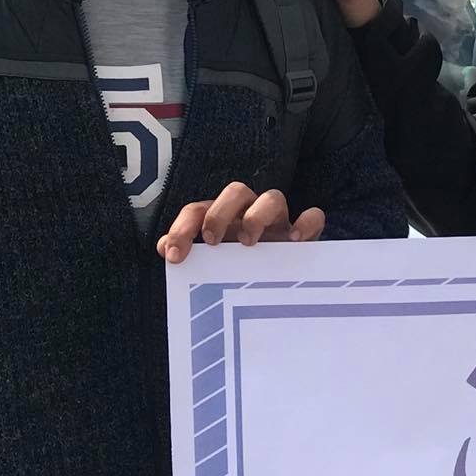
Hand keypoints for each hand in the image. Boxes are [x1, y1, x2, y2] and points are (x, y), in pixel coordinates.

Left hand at [158, 182, 326, 263]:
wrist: (277, 283)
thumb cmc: (239, 269)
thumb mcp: (211, 263)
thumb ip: (189, 254)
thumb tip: (163, 248)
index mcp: (222, 218)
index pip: (197, 210)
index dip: (182, 229)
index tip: (174, 256)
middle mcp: (249, 212)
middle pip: (235, 192)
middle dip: (220, 213)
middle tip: (213, 240)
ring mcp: (278, 221)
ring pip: (272, 198)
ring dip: (258, 215)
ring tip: (248, 242)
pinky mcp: (304, 234)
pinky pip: (313, 217)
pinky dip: (307, 222)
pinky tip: (295, 240)